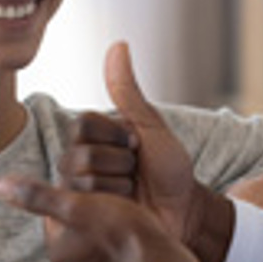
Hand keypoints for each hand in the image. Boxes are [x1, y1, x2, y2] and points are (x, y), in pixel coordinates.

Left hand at [0, 175, 200, 261]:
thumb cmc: (122, 232)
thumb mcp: (77, 205)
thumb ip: (40, 196)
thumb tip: (2, 185)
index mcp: (59, 250)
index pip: (59, 207)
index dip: (77, 185)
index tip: (97, 179)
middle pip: (80, 219)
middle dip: (95, 201)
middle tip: (116, 190)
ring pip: (101, 232)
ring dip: (113, 216)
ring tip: (130, 204)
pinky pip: (120, 246)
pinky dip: (128, 233)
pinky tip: (141, 223)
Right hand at [60, 42, 235, 261]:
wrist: (183, 211)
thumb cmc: (170, 169)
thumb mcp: (151, 127)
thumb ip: (128, 91)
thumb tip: (118, 44)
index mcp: (93, 137)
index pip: (84, 124)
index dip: (116, 136)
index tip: (137, 144)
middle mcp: (79, 161)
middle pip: (82, 155)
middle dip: (120, 164)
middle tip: (137, 171)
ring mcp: (79, 191)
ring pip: (82, 181)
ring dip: (119, 186)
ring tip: (132, 191)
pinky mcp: (82, 217)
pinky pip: (84, 206)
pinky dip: (113, 204)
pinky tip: (125, 208)